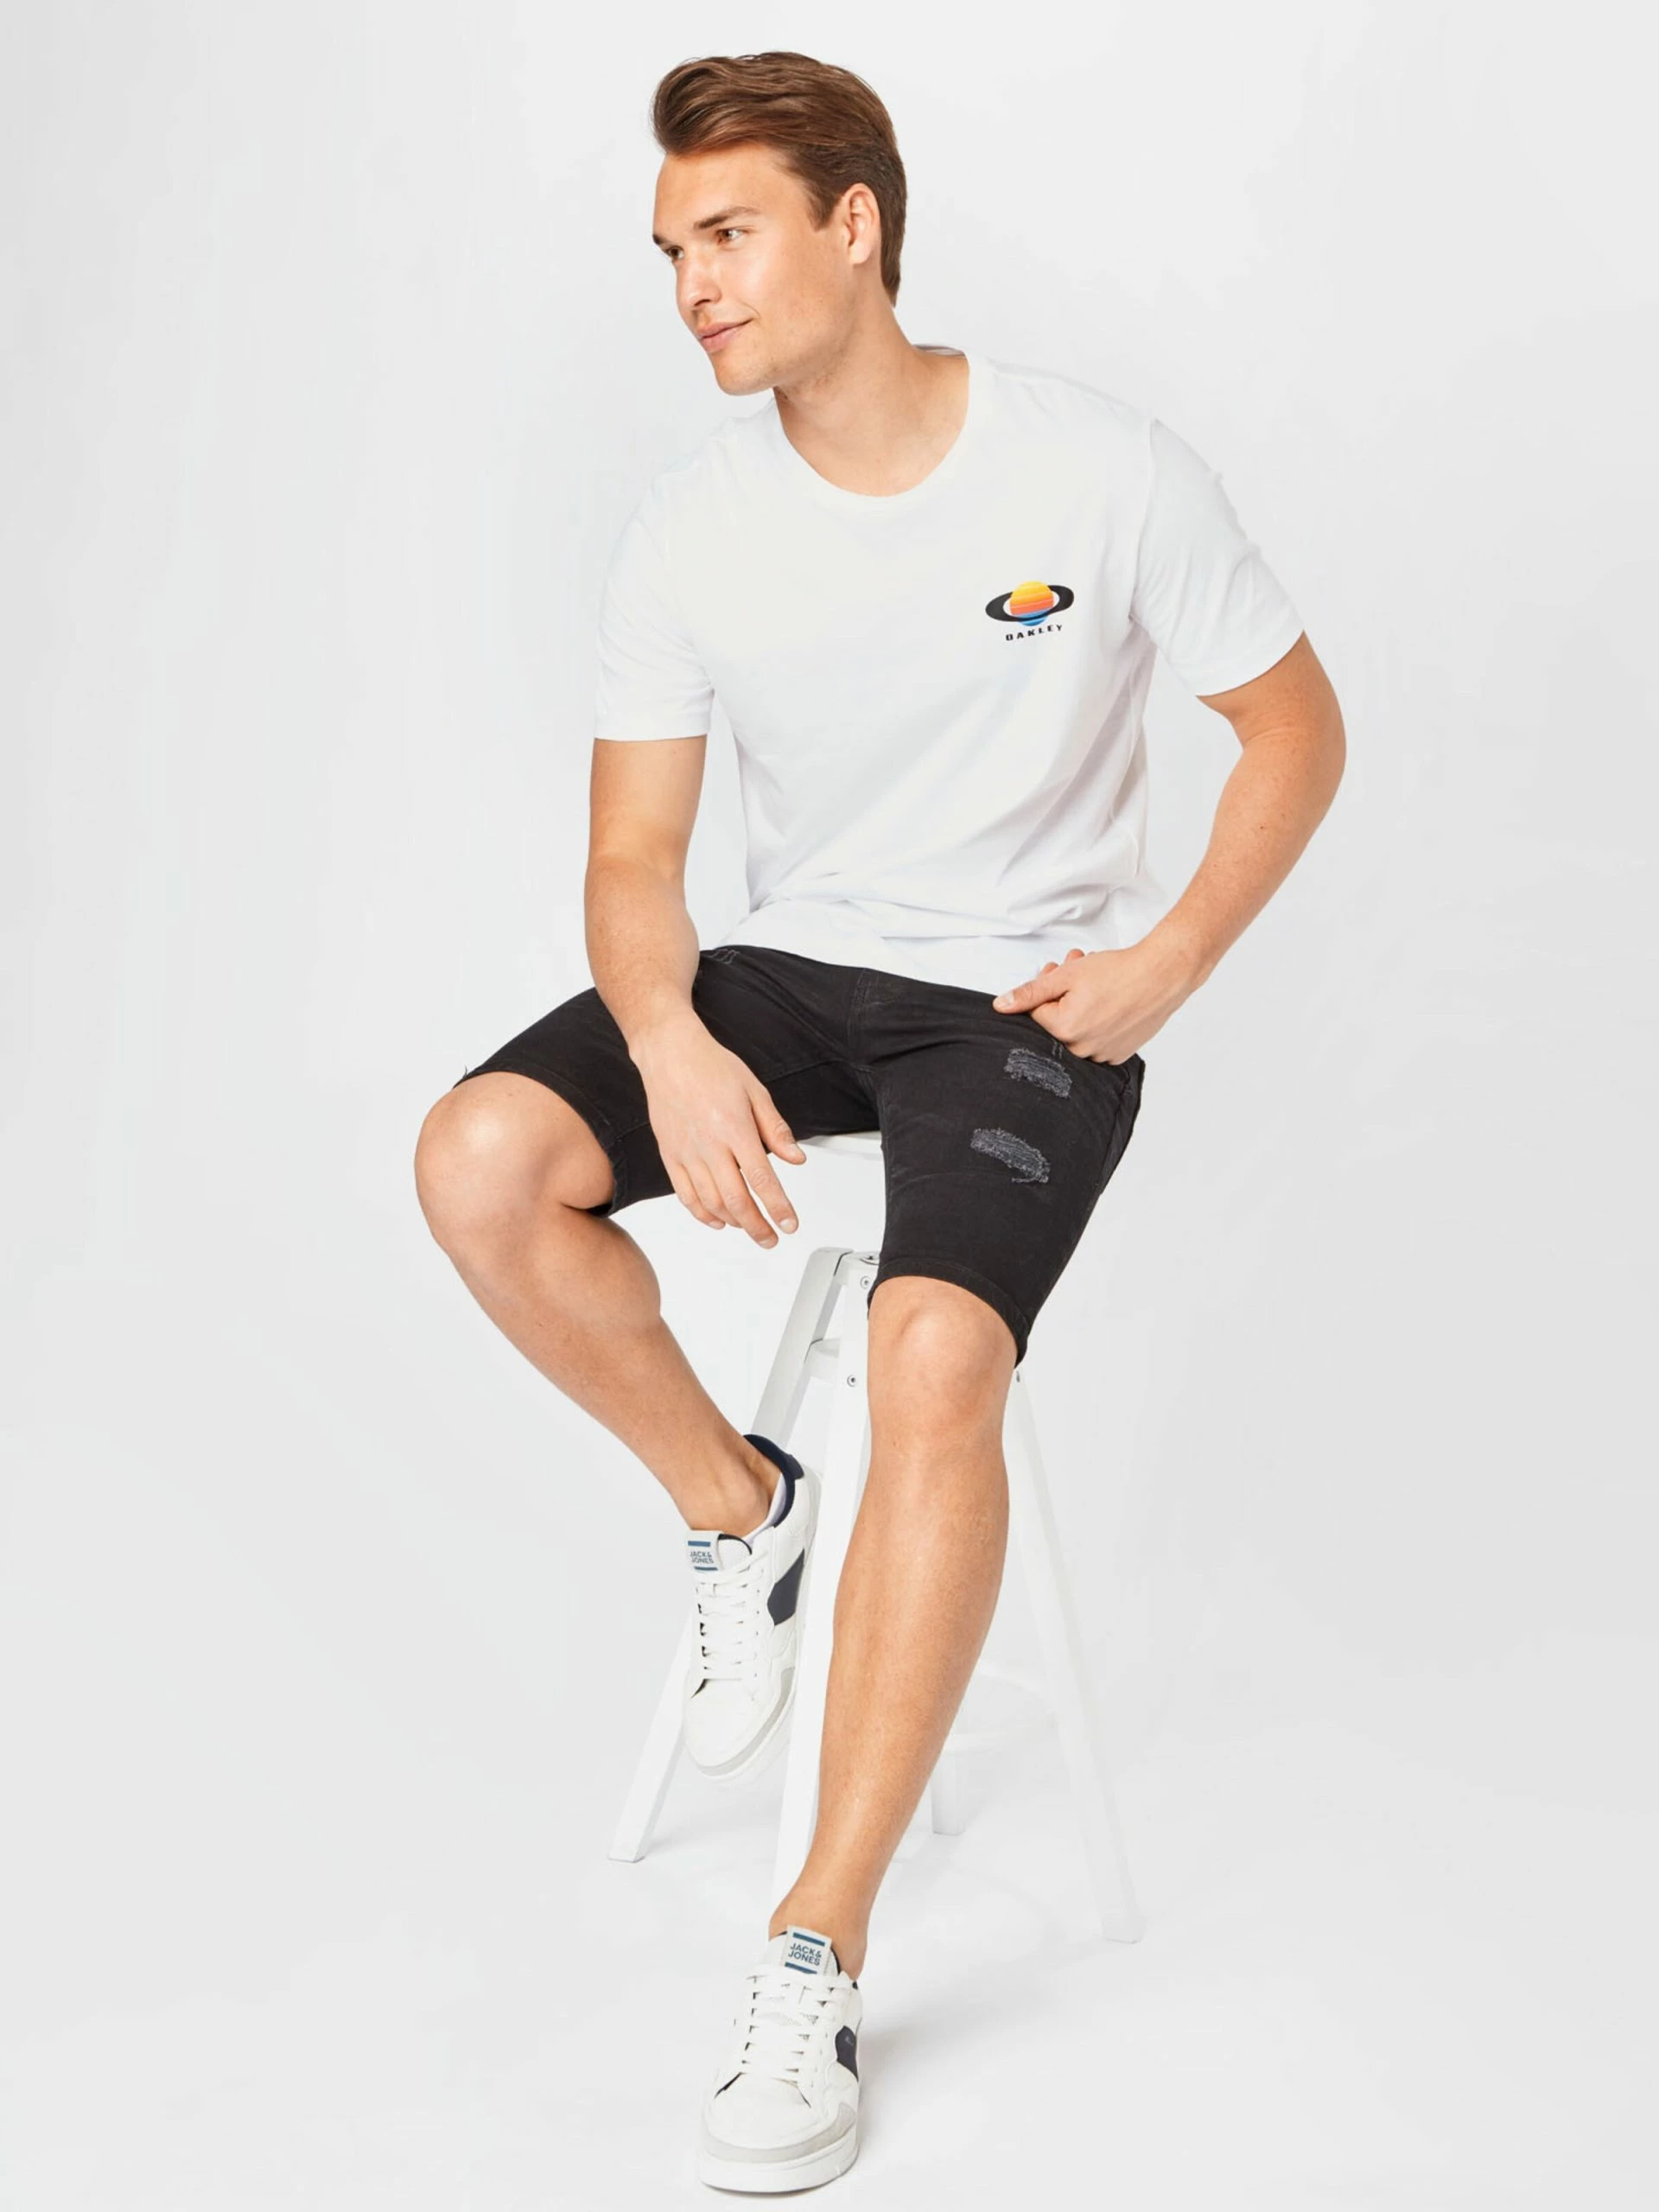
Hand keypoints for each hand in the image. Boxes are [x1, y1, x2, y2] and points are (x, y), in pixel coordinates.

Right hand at [630, 1017, 805, 1245]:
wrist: (669, 1053)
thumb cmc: (711, 1067)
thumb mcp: (755, 1091)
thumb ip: (775, 1129)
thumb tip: (796, 1158)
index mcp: (735, 1129)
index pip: (761, 1179)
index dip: (778, 1207)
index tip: (790, 1224)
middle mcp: (709, 1146)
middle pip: (736, 1200)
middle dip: (758, 1226)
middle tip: (772, 1237)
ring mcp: (686, 1154)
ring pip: (711, 1203)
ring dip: (734, 1222)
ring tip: (750, 1228)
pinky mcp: (669, 1156)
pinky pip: (685, 1195)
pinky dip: (703, 1214)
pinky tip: (718, 1221)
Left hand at [989, 937, 1204, 1061]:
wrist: (1163, 975)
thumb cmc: (1120, 971)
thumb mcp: (1067, 975)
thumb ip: (1030, 992)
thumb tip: (1001, 1006)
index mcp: (1064, 1030)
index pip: (1036, 1012)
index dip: (1044, 987)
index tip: (1055, 970)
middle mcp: (1082, 1049)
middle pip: (1057, 1021)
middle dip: (1061, 993)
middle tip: (1076, 967)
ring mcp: (1103, 1054)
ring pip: (1078, 1030)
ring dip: (1080, 1005)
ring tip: (1096, 981)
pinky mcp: (1120, 1054)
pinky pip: (1097, 1040)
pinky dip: (1098, 1020)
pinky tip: (1110, 1001)